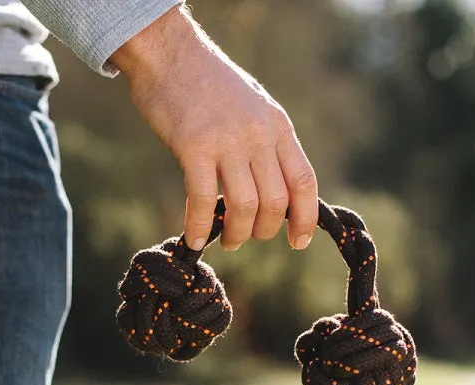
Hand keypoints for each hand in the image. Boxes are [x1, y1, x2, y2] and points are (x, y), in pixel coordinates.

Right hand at [109, 6, 318, 251]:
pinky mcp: (194, 146)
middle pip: (276, 201)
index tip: (298, 242)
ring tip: (227, 240)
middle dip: (265, 230)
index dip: (305, 218)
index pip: (304, 181)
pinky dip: (200, 226)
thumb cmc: (206, 85)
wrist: (169, 53)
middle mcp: (258, 134)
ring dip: (237, 233)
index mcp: (277, 126)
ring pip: (245, 206)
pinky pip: (204, 200)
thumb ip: (265, 144)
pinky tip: (195, 239)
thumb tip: (271, 189)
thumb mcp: (252, 108)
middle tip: (247, 237)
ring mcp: (227, 140)